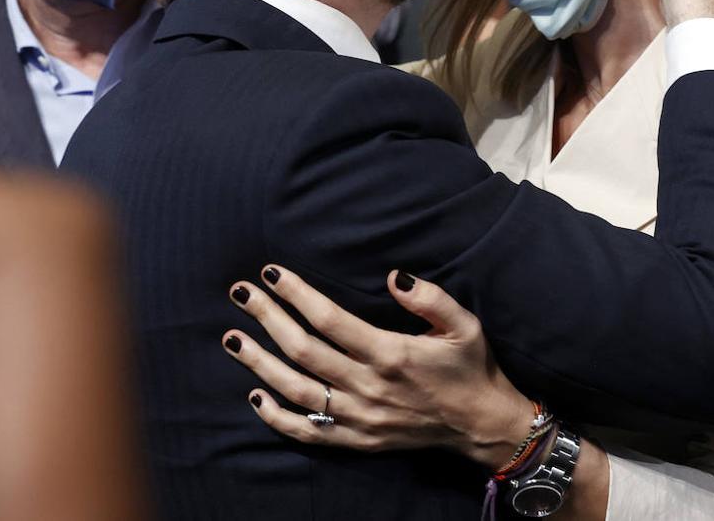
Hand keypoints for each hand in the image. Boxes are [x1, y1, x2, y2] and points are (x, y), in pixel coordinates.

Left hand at [223, 266, 532, 469]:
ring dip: (259, 362)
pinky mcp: (358, 439)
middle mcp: (368, 386)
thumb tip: (394, 276)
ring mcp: (359, 417)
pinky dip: (277, 417)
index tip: (271, 273)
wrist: (482, 425)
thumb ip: (430, 298)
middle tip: (240, 293)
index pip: (329, 319)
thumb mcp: (464, 325)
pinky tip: (255, 395)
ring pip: (296, 389)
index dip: (296, 294)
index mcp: (390, 353)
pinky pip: (307, 431)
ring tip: (232, 338)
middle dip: (267, 318)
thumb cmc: (471, 367)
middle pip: (303, 349)